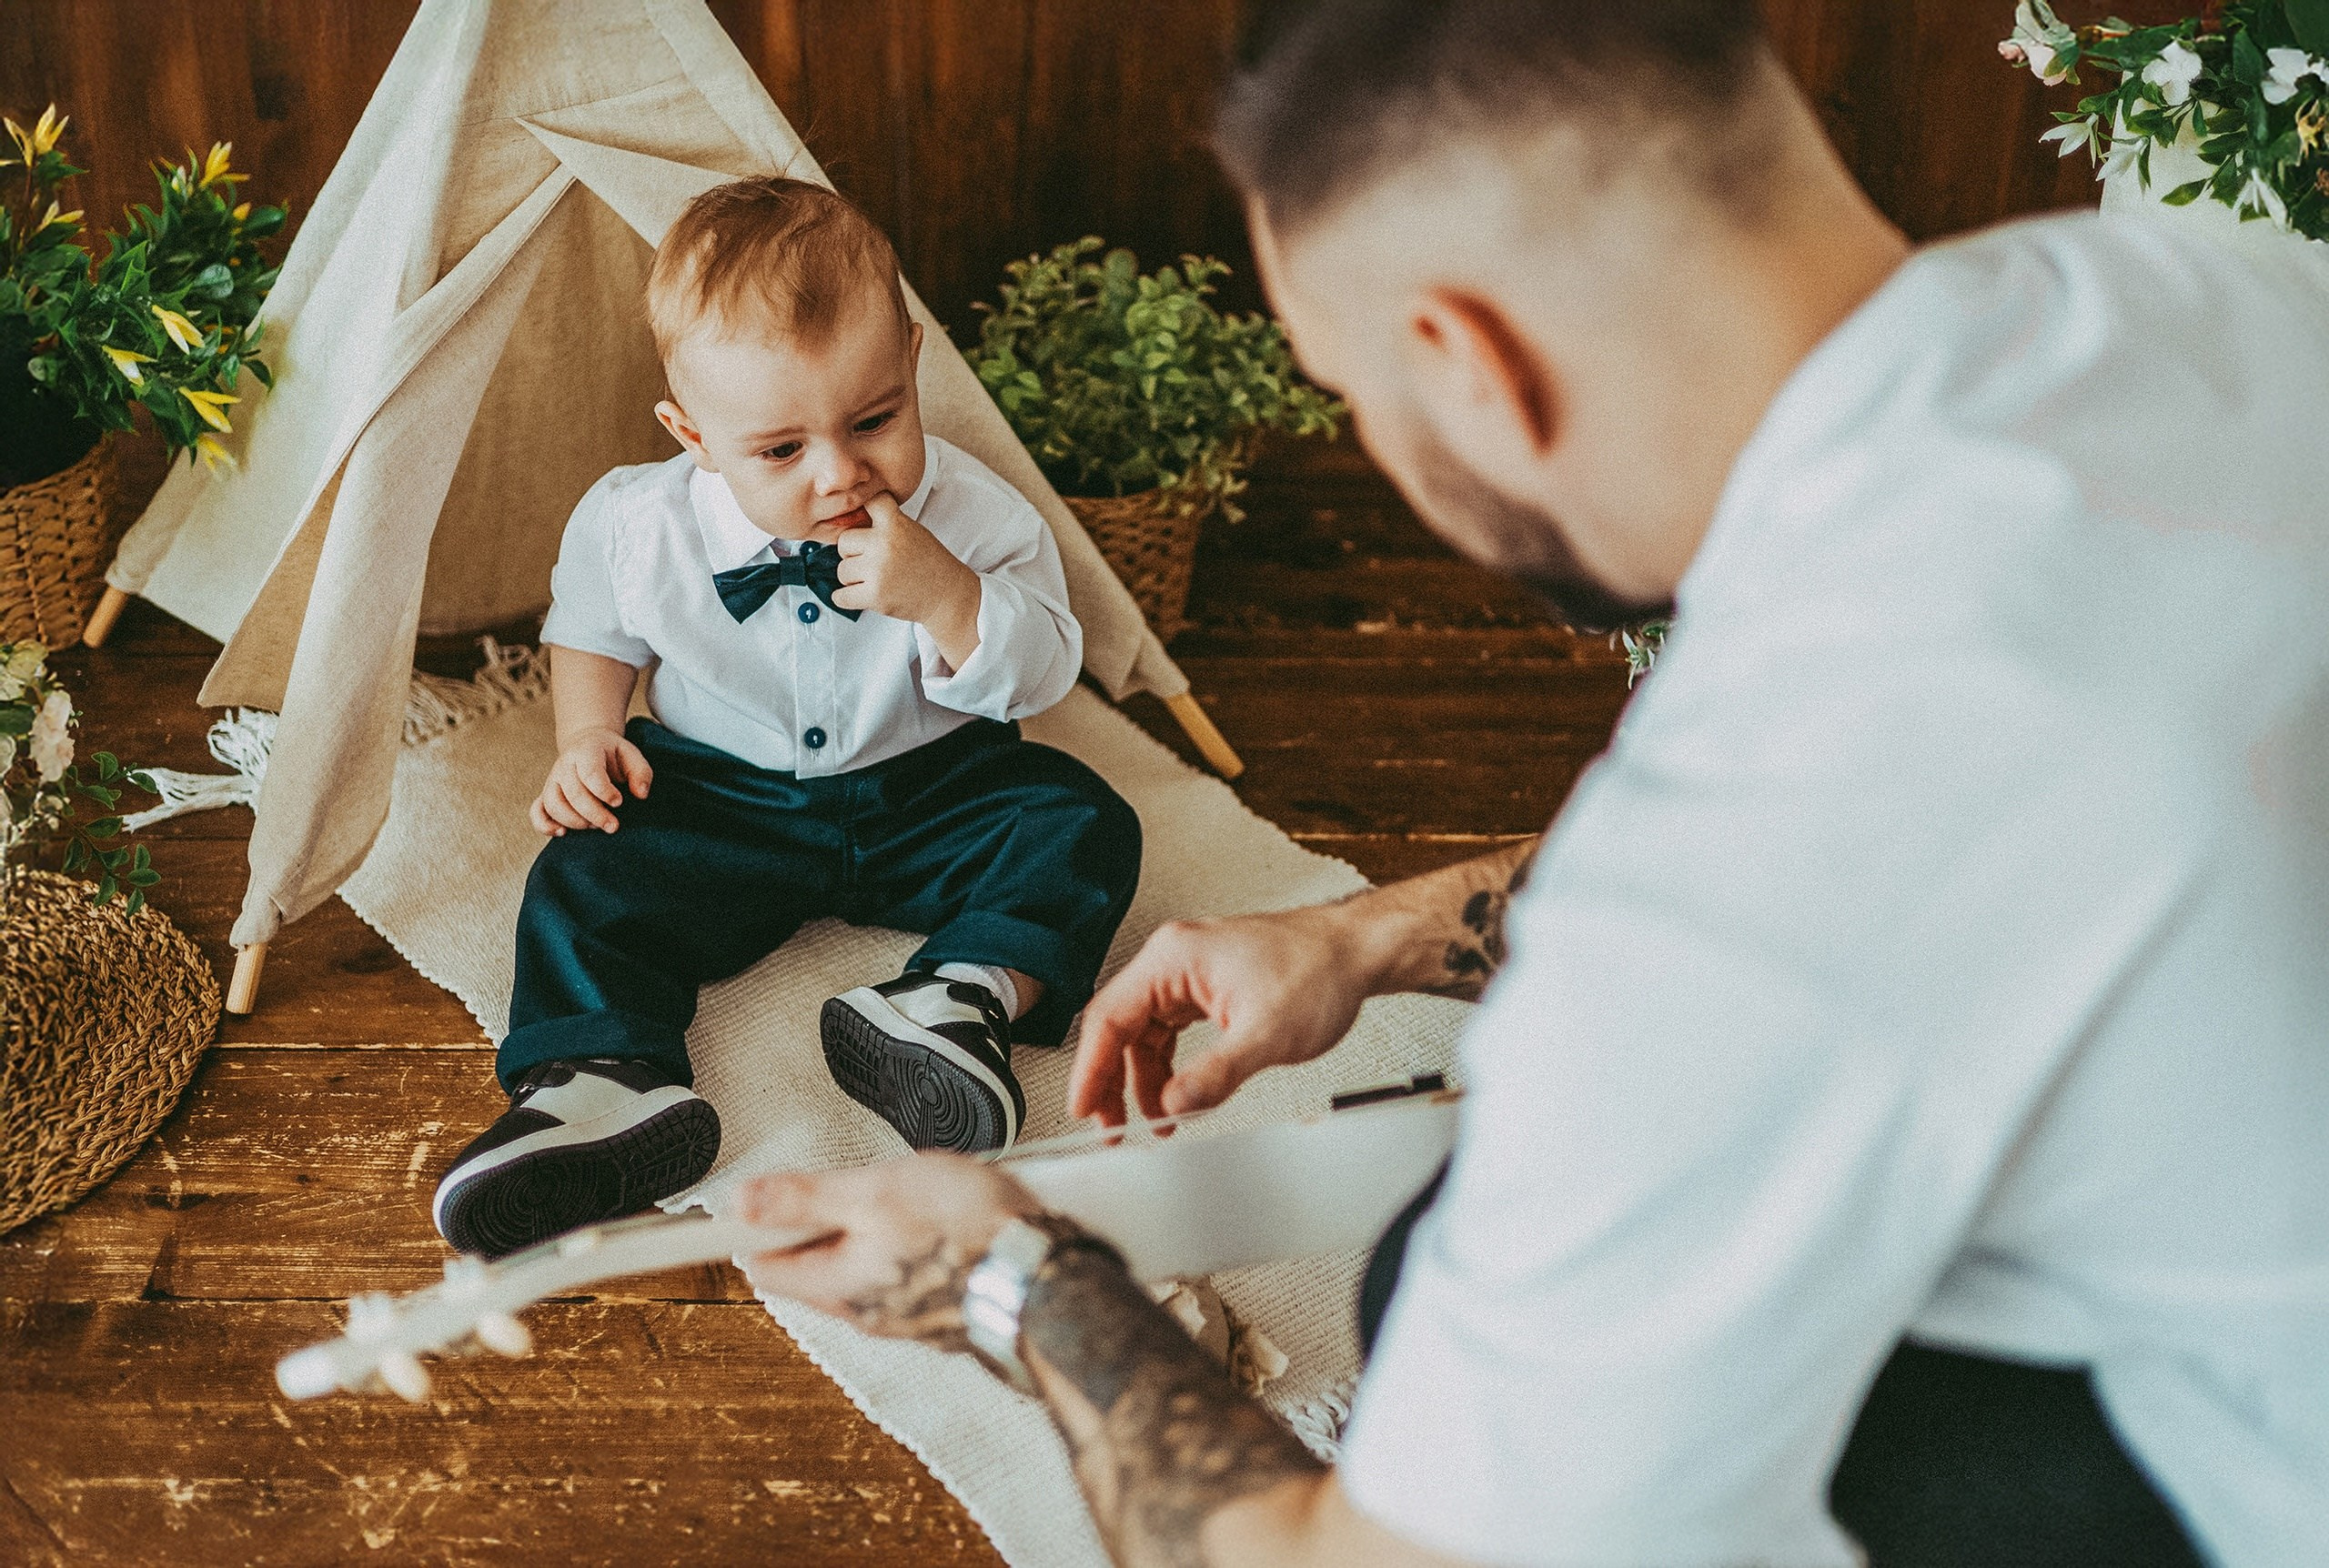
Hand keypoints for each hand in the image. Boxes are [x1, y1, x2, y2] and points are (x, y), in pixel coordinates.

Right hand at [530, 724, 650, 835]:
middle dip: (595, 814)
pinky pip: (537, 811)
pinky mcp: (547, 794)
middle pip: (573, 794)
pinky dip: (545, 825)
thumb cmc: (611, 753)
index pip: (590, 773)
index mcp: (586, 751)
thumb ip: (641, 772)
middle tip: (613, 826)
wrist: (586, 743)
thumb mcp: (631, 754)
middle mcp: (565, 766)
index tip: (619, 802)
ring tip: (596, 827)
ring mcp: (553, 780)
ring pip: (554, 805)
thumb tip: (641, 794)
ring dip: (575, 821)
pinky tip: (562, 833)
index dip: (604, 791)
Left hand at [737, 1154, 1041, 1348]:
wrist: (1044, 1273)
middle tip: (861, 1184)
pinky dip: (912, 1246)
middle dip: (828, 1222)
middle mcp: (865, 1313)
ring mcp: (906, 1317)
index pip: (765, 1265)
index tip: (767, 1197)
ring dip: (875, 1231)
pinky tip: (943, 1219)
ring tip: (913, 1195)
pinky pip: (907, 1275)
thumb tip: (741, 1202)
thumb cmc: (966, 1230)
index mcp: (836, 1286)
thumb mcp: (873, 1193)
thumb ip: (805, 1199)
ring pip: (864, 1269)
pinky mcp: (942, 1310)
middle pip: (817, 1266)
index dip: (759, 1226)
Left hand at [831, 492, 980, 640]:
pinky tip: (862, 594)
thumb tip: (845, 521)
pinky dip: (847, 598)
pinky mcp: (874, 596)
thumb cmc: (928, 563)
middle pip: (843, 542)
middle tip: (874, 561)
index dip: (866, 514)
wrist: (947, 594)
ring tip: (875, 579)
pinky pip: (841, 596)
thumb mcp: (911, 531)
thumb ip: (883, 523)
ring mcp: (878, 571)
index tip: (870, 524)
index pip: (867, 503)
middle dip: (854, 553)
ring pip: (842, 571)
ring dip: (854, 578)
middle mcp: (883, 544)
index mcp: (895, 523)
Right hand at [1070, 904, 1373, 1126]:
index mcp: (1173, 958)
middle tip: (1114, 1127)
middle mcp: (1173, 959)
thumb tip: (1174, 1104)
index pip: (1109, 1017)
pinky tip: (1178, 1093)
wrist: (1356, 952)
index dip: (1091, 1070)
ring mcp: (1188, 971)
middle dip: (1113, 1081)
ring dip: (1143, 1079)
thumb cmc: (1319, 971)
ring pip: (1143, 1032)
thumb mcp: (1268, 1034)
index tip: (1084, 1108)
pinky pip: (1168, 1030)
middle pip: (1119, 1026)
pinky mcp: (1204, 985)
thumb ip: (1216, 1074)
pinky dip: (1167, 1065)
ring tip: (1157, 1120)